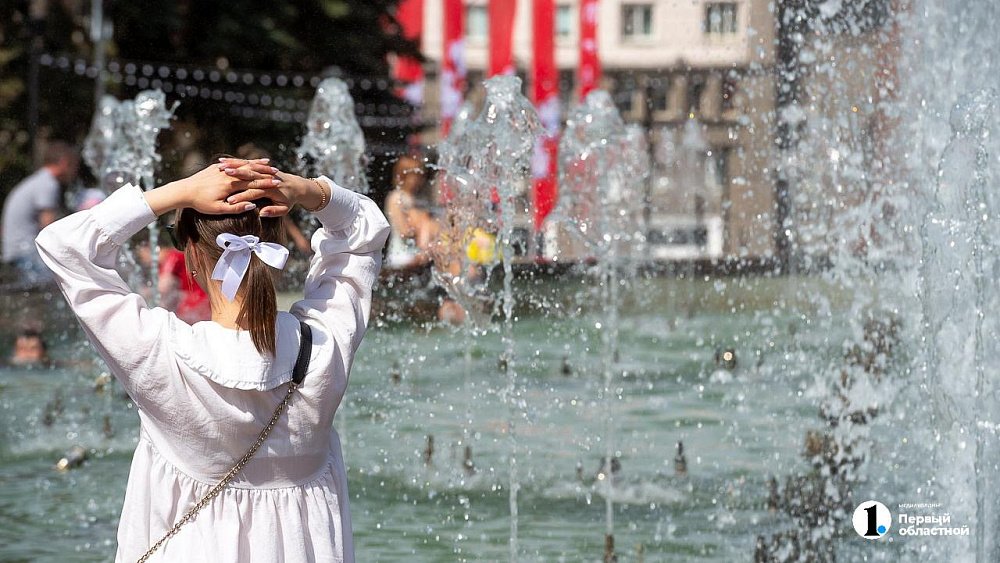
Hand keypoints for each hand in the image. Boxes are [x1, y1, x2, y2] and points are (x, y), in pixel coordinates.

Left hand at [145, 160, 275, 215]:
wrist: (184, 191)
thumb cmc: (201, 203)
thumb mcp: (218, 210)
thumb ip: (236, 208)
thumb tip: (252, 206)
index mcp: (230, 186)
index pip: (253, 183)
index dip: (266, 184)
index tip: (278, 184)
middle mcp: (228, 175)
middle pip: (250, 172)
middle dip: (265, 172)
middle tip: (278, 173)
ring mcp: (222, 170)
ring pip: (243, 165)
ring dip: (256, 164)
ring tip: (269, 163)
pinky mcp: (216, 168)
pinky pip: (234, 163)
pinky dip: (245, 161)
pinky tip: (251, 161)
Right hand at [219, 158, 319, 216]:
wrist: (297, 186)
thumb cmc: (289, 200)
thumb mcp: (284, 209)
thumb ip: (274, 211)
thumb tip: (261, 213)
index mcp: (272, 190)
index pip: (255, 193)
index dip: (242, 197)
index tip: (229, 201)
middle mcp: (267, 178)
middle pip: (249, 176)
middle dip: (236, 176)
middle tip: (222, 176)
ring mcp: (264, 171)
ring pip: (247, 167)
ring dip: (234, 166)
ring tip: (221, 166)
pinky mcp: (261, 167)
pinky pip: (247, 163)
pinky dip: (236, 162)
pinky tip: (224, 162)